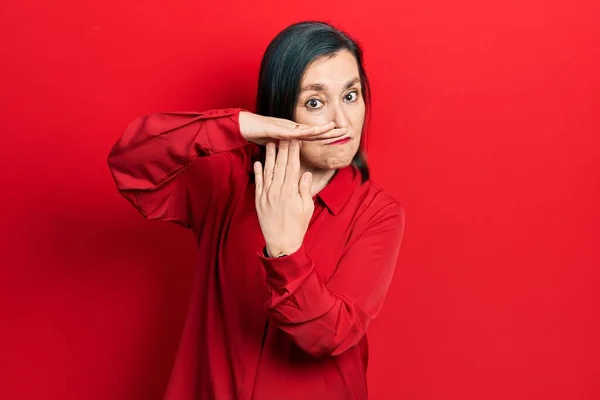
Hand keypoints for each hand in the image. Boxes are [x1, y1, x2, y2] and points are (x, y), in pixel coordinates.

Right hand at [239, 111, 346, 144]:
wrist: (244, 126)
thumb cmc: (259, 133)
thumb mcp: (278, 142)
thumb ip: (288, 145)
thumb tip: (297, 149)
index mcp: (294, 133)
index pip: (314, 136)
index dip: (327, 136)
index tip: (341, 137)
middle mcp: (292, 128)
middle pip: (314, 131)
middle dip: (330, 130)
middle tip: (346, 129)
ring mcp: (285, 127)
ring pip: (305, 129)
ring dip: (319, 128)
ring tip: (333, 127)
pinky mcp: (276, 129)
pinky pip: (290, 131)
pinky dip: (301, 132)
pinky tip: (311, 131)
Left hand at [254, 140, 313, 256]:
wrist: (282, 243)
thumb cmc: (297, 226)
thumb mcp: (306, 208)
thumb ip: (304, 189)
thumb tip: (305, 174)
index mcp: (290, 191)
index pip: (292, 166)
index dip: (293, 151)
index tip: (294, 140)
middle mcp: (277, 190)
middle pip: (280, 165)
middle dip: (282, 149)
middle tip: (282, 135)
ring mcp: (266, 195)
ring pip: (268, 171)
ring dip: (268, 156)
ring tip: (269, 143)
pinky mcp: (259, 201)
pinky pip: (258, 183)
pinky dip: (257, 172)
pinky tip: (257, 162)